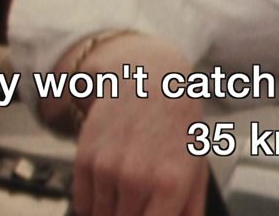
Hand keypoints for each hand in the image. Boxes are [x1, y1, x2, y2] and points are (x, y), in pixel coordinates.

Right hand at [49, 35, 209, 215]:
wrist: (149, 76)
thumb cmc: (177, 121)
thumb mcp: (196, 163)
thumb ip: (191, 206)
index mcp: (170, 183)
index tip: (148, 215)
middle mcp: (137, 179)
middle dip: (133, 215)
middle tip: (141, 200)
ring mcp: (108, 170)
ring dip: (113, 210)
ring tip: (129, 187)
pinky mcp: (85, 160)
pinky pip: (82, 203)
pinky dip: (93, 201)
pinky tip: (111, 182)